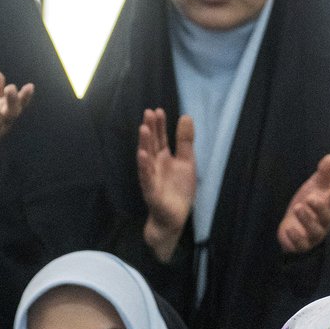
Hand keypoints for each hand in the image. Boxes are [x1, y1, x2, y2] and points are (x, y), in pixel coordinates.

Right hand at [135, 108, 196, 261]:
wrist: (174, 218)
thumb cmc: (178, 190)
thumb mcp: (187, 162)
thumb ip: (185, 141)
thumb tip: (186, 116)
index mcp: (163, 158)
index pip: (160, 138)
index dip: (159, 125)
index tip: (158, 110)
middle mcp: (154, 166)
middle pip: (151, 145)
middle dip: (150, 130)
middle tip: (148, 113)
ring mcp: (151, 179)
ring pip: (146, 160)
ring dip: (144, 144)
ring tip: (144, 129)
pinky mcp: (151, 193)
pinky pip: (147, 178)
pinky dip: (144, 167)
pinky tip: (142, 155)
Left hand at [277, 155, 329, 254]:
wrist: (293, 226)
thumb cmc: (308, 204)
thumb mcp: (315, 188)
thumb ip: (324, 174)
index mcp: (329, 207)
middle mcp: (324, 222)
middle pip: (326, 217)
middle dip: (320, 208)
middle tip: (310, 198)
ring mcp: (313, 235)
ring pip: (314, 231)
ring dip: (307, 220)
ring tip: (298, 207)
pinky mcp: (301, 245)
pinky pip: (301, 245)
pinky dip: (296, 238)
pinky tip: (289, 228)